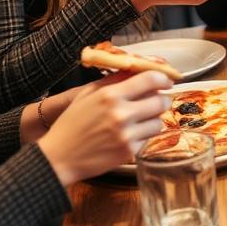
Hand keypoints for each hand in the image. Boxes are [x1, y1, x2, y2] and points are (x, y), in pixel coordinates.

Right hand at [37, 71, 172, 184]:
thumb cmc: (71, 124)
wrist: (60, 157)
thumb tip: (137, 68)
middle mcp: (121, 113)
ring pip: (158, 122)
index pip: (150, 79)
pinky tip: (128, 136)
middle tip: (156, 102)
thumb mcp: (87, 94)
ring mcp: (126, 134)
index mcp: (110, 95)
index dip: (163, 79)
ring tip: (139, 121)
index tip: (166, 81)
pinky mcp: (129, 152)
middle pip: (161, 101)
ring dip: (153, 120)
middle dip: (161, 101)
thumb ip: (113, 80)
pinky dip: (142, 137)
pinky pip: (148, 139)